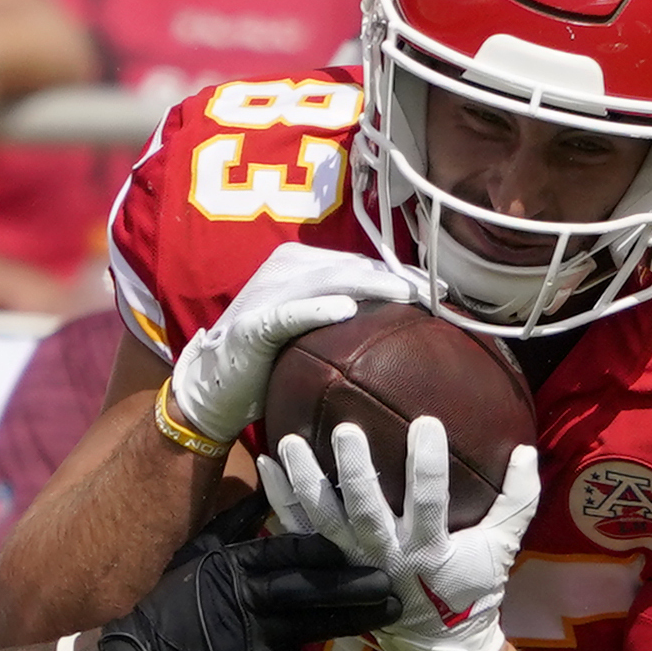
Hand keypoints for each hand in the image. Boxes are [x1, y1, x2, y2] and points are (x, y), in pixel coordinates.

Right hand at [89, 529, 402, 650]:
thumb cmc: (168, 602)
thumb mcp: (198, 551)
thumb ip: (236, 519)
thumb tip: (268, 480)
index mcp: (234, 563)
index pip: (291, 546)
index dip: (330, 543)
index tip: (368, 533)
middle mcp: (244, 596)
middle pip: (311, 584)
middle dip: (355, 579)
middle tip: (398, 574)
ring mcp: (247, 636)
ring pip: (313, 624)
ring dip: (357, 618)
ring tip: (396, 611)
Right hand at [159, 243, 421, 453]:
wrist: (211, 387)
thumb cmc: (269, 364)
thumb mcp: (313, 334)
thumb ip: (348, 322)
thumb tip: (402, 329)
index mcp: (303, 265)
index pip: (363, 263)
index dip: (403, 273)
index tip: (440, 288)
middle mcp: (287, 269)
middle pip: (354, 266)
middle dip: (399, 277)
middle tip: (437, 292)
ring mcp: (268, 291)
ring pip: (329, 279)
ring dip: (372, 285)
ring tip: (409, 294)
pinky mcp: (253, 321)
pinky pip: (289, 313)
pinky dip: (316, 309)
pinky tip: (346, 310)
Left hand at [261, 414, 540, 650]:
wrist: (436, 644)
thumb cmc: (470, 588)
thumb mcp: (501, 548)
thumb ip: (517, 501)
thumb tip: (529, 450)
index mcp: (430, 550)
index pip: (430, 502)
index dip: (427, 466)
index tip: (427, 422)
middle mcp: (386, 559)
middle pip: (365, 512)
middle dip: (355, 472)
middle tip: (345, 431)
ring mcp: (351, 565)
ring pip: (322, 522)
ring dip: (304, 482)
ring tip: (289, 442)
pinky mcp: (328, 568)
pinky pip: (297, 532)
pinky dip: (279, 501)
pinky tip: (265, 464)